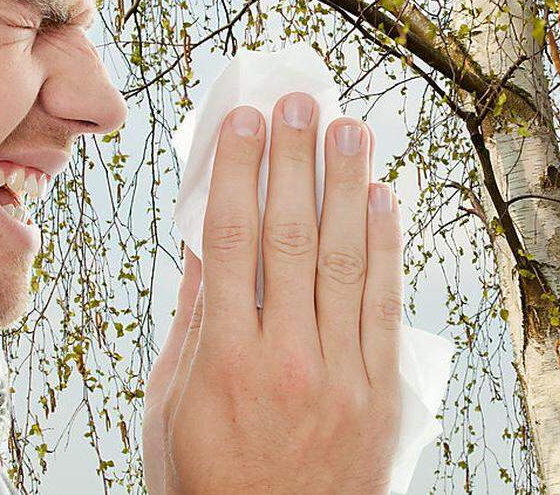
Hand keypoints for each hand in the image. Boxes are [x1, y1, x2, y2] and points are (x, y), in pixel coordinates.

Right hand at [143, 92, 402, 493]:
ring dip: (348, 186)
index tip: (242, 121)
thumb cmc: (210, 482)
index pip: (230, 242)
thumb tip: (200, 246)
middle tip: (300, 102)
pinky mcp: (382, 392)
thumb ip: (189, 325)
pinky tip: (384, 198)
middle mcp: (286, 360)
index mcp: (222, 361)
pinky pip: (386, 305)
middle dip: (295, 161)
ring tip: (349, 128)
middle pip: (292, 237)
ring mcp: (341, 375)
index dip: (235, 172)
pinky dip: (388, 247)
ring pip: (347, 260)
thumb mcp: (170, 409)